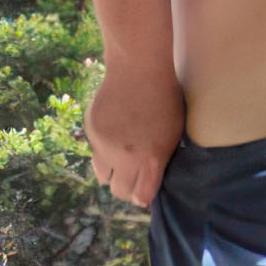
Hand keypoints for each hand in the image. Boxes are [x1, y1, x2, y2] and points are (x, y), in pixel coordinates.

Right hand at [87, 65, 184, 207]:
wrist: (138, 68)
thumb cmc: (164, 99)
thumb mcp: (173, 134)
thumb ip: (160, 160)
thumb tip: (149, 181)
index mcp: (150, 159)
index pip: (140, 197)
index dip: (142, 197)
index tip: (144, 192)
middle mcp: (125, 158)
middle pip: (120, 191)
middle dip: (126, 189)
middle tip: (131, 178)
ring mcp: (105, 146)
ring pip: (102, 176)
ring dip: (111, 173)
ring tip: (119, 159)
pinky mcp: (92, 132)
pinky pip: (96, 152)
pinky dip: (104, 149)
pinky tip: (114, 132)